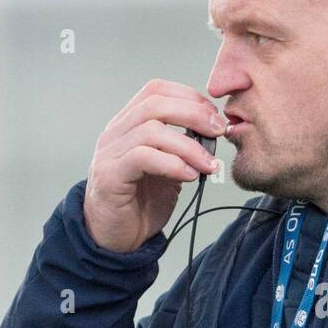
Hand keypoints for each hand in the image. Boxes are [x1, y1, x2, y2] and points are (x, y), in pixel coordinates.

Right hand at [82, 78, 224, 251]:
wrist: (115, 237)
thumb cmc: (140, 202)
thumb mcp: (168, 169)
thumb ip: (183, 149)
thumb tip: (212, 134)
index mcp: (129, 124)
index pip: (156, 90)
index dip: (188, 96)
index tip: (213, 114)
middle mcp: (116, 133)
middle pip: (155, 104)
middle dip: (194, 114)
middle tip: (218, 131)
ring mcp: (110, 152)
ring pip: (151, 131)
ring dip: (189, 146)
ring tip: (209, 164)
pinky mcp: (110, 175)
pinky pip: (143, 158)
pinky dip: (173, 164)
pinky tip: (190, 176)